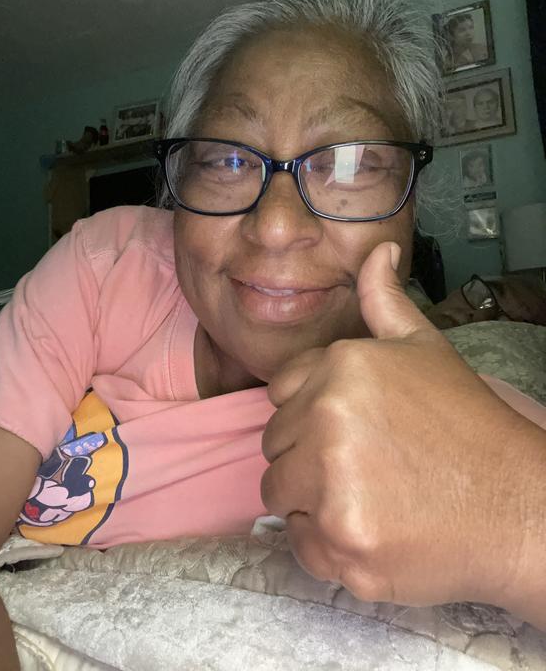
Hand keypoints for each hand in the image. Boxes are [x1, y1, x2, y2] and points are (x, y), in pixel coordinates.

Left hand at [261, 242, 540, 611]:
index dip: (310, 413)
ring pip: (280, 493)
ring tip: (366, 497)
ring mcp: (331, 487)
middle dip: (307, 455)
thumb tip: (378, 249)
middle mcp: (327, 421)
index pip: (278, 394)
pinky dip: (325, 543)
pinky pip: (300, 543)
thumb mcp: (426, 347)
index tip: (348, 429)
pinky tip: (370, 529)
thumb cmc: (467, 424)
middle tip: (364, 466)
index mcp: (341, 368)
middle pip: (275, 445)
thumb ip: (385, 299)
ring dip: (311, 499)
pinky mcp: (341, 545)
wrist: (519, 505)